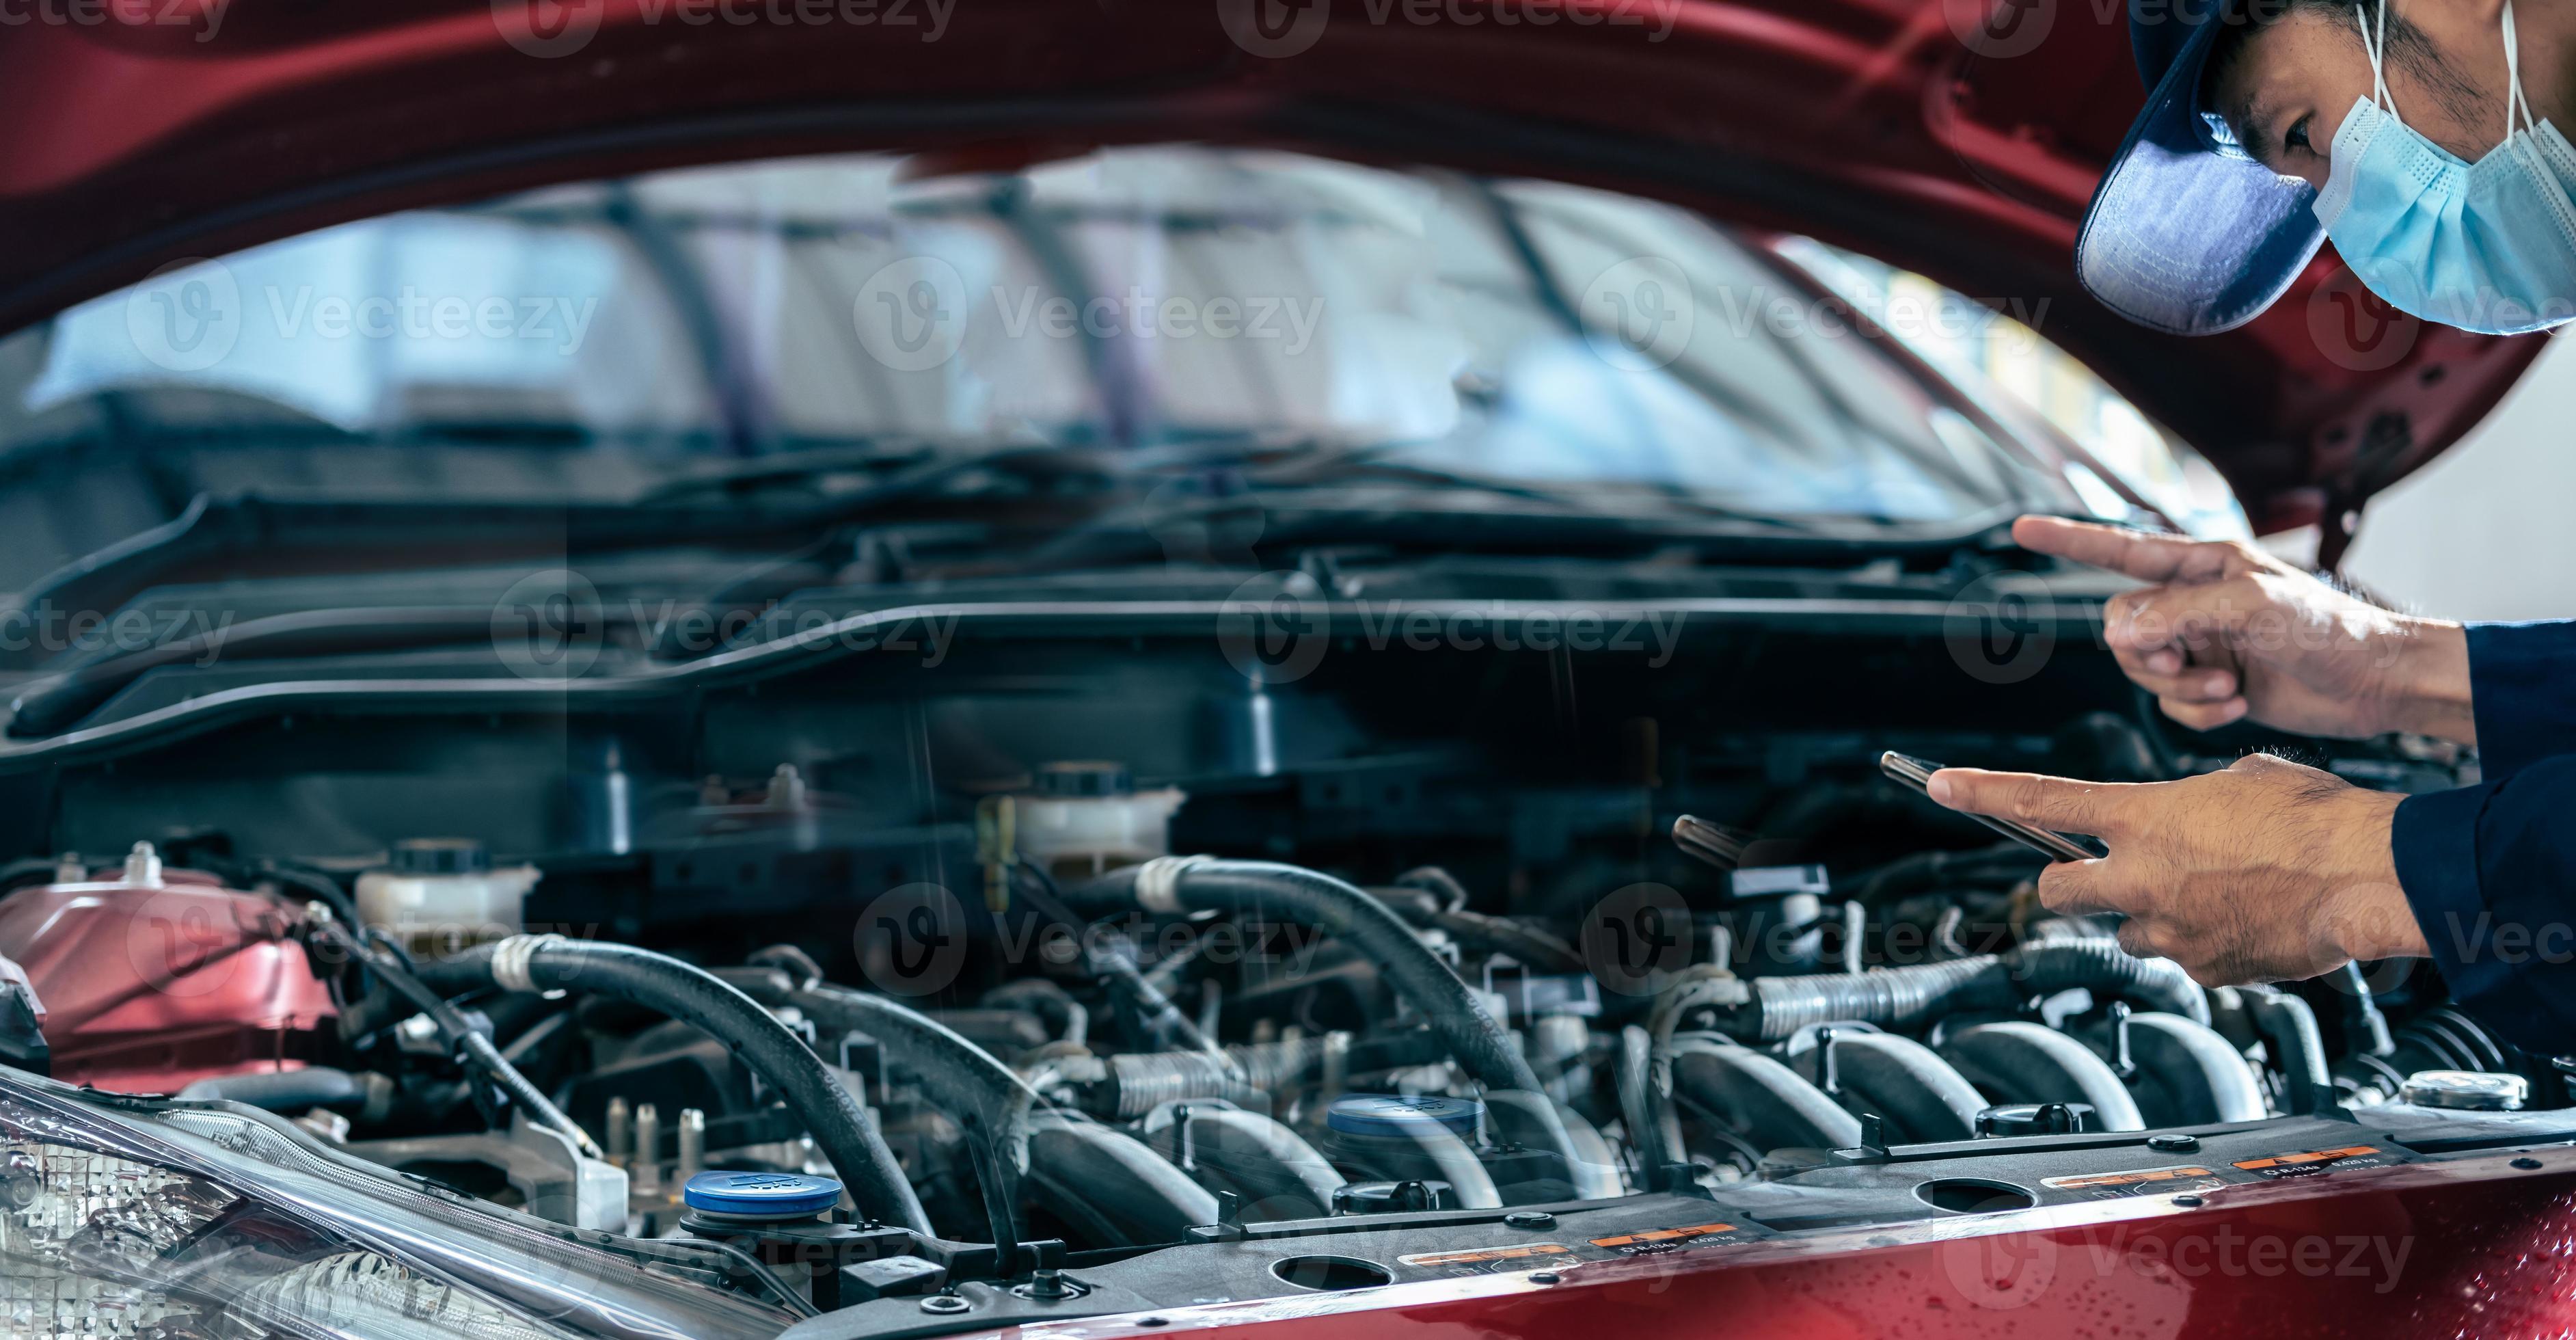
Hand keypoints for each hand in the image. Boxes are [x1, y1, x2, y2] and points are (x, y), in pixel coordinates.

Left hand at [1927, 753, 2427, 984]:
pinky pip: (2186, 957)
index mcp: (2142, 816)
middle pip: (2058, 892)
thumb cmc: (2317, 815)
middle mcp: (2140, 876)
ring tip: (2214, 894)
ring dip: (2151, 917)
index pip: (2039, 802)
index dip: (1981, 793)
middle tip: (2093, 878)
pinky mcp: (2203, 968)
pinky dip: (2206, 943)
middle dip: (2067, 886)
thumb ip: (2190, 803)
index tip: (1939, 785)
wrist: (2370, 874)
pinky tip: (2250, 921)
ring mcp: (2167, 929)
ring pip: (2128, 931)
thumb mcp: (2241, 781)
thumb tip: (2185, 824)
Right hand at [2012, 515, 2472, 742]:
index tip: (2021, 528)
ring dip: (2180, 688)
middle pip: (2121, 628)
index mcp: (2201, 564)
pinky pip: (2170, 706)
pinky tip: (2237, 703)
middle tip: (2187, 661)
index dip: (2067, 540)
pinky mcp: (2214, 685)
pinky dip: (2197, 711)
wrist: (2377, 682)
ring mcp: (2202, 645)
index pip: (2118, 549)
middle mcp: (2194, 602)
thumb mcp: (2252, 606)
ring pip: (2142, 672)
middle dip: (2147, 654)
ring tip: (2228, 685)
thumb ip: (2178, 613)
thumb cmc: (2331, 626)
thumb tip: (2120, 634)